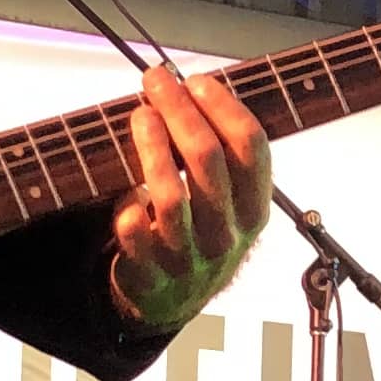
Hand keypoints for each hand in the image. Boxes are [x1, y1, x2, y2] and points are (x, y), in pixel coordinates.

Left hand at [109, 65, 273, 328]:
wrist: (176, 299)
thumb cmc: (203, 234)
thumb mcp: (234, 203)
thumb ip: (225, 157)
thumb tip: (195, 91)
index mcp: (255, 210)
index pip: (250, 146)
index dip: (222, 106)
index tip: (196, 82)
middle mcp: (227, 233)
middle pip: (207, 158)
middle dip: (178, 109)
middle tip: (156, 82)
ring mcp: (188, 255)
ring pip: (169, 191)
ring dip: (151, 144)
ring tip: (141, 115)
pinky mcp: (150, 271)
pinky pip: (134, 229)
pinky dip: (127, 203)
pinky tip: (126, 187)